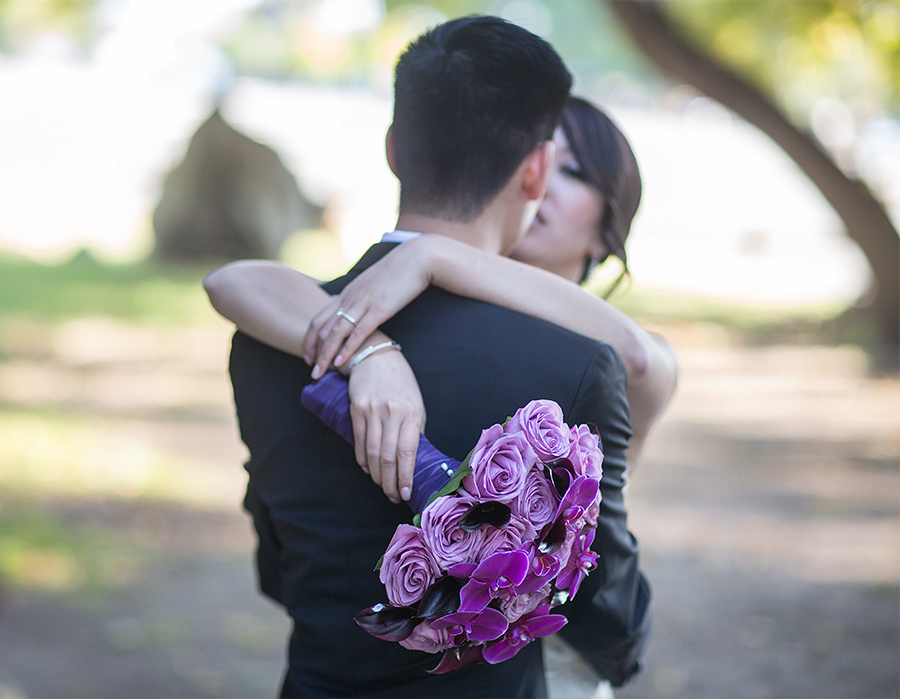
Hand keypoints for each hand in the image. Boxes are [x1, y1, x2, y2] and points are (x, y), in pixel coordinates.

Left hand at [304, 239, 431, 378]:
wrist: (416, 258)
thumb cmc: (398, 272)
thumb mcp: (373, 285)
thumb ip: (362, 297)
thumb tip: (358, 311)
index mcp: (347, 293)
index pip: (319, 318)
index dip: (310, 339)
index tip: (309, 355)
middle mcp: (350, 299)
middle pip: (322, 328)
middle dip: (314, 351)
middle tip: (311, 370)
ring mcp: (363, 304)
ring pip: (335, 333)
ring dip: (325, 355)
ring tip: (319, 373)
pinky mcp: (379, 309)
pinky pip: (358, 332)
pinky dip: (347, 349)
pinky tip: (341, 363)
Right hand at [347, 347, 425, 503]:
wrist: (376, 358)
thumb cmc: (401, 384)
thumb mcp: (416, 405)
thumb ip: (414, 430)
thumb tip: (410, 460)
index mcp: (412, 413)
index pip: (407, 452)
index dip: (405, 476)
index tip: (405, 493)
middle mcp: (392, 412)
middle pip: (387, 456)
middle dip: (390, 482)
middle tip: (393, 495)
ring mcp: (372, 410)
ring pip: (371, 453)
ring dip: (377, 475)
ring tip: (383, 486)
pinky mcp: (356, 409)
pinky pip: (358, 441)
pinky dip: (362, 460)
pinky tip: (368, 470)